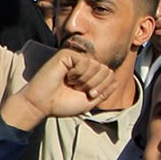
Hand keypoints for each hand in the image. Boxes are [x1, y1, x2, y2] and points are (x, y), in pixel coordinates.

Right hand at [0, 46, 118, 129]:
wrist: (43, 104)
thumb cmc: (62, 104)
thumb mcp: (89, 102)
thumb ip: (104, 92)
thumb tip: (117, 81)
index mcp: (89, 74)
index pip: (110, 74)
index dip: (102, 87)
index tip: (88, 95)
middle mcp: (83, 64)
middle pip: (105, 69)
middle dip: (95, 84)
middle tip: (78, 89)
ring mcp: (75, 58)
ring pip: (96, 65)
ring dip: (85, 80)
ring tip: (71, 84)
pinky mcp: (66, 54)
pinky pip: (84, 61)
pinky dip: (78, 74)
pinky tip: (66, 76)